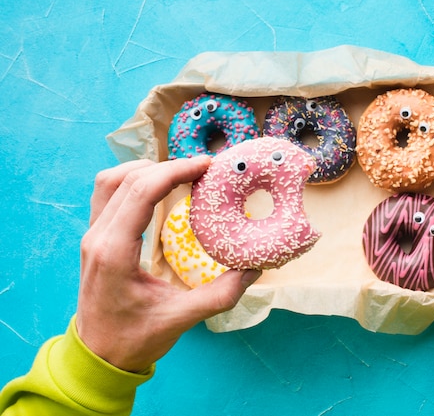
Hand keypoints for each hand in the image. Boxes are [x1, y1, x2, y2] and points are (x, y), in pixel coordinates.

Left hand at [76, 157, 260, 371]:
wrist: (98, 356)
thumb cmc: (134, 339)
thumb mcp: (181, 319)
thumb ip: (220, 295)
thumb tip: (254, 269)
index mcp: (115, 252)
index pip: (142, 192)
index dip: (175, 171)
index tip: (206, 165)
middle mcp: (98, 237)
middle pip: (127, 179)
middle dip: (167, 166)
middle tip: (202, 167)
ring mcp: (91, 235)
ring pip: (111, 181)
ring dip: (145, 169)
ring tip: (179, 172)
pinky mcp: (94, 238)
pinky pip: (107, 194)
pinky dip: (132, 181)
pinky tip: (156, 187)